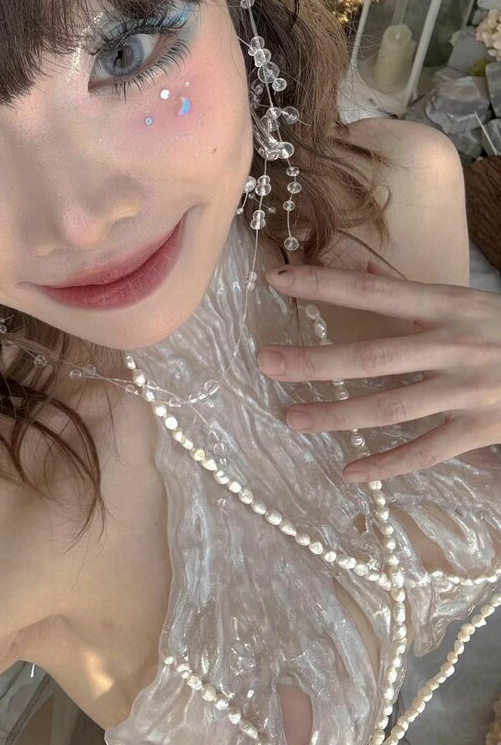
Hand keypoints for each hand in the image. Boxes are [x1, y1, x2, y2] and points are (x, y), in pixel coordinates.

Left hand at [255, 262, 500, 481]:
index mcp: (450, 306)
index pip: (374, 293)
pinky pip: (427, 452)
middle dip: (315, 360)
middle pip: (373, 355)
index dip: (324, 285)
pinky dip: (388, 465)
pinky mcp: (483, 429)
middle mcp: (455, 346)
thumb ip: (413, 293)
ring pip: (391, 407)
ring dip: (337, 415)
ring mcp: (468, 390)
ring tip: (292, 417)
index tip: (277, 279)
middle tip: (266, 362)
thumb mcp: (469, 302)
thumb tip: (363, 272)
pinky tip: (350, 471)